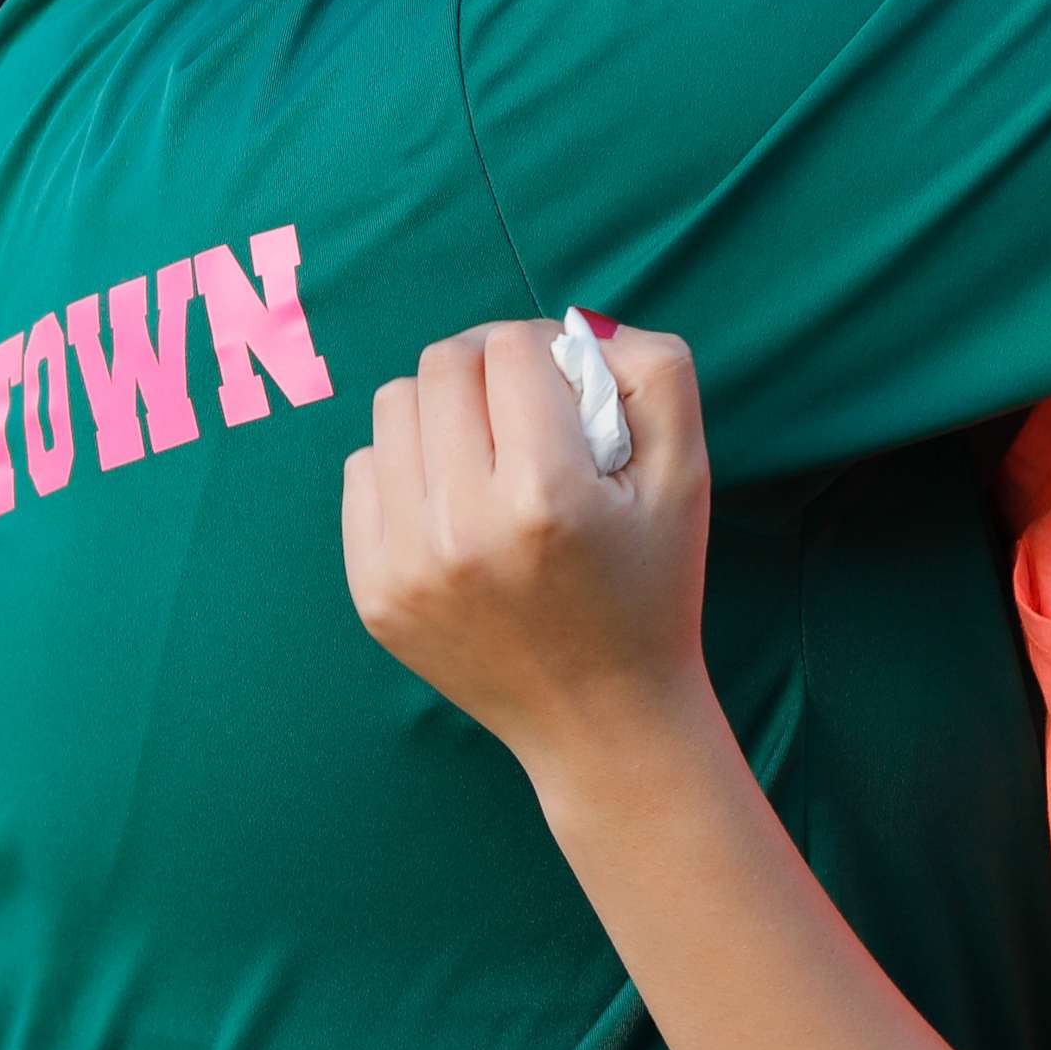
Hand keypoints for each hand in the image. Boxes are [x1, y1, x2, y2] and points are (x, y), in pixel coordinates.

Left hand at [342, 319, 711, 778]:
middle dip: (489, 367)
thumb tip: (575, 328)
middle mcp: (464, 529)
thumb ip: (654, 372)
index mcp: (547, 496)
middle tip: (525, 407)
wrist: (604, 721)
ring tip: (487, 449)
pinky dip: (408, 466)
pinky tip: (455, 501)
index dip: (548, 351)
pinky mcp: (372, 591)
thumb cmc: (653, 586)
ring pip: (393, 406)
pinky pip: (362, 470)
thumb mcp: (688, 474)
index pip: (512, 347)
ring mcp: (407, 564)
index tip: (569, 389)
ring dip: (442, 408)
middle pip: (442, 364)